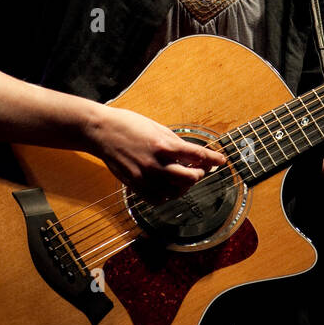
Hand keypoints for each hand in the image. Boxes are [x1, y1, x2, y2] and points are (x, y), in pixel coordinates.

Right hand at [84, 105, 227, 201]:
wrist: (101, 131)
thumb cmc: (129, 125)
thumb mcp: (157, 128)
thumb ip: (176, 143)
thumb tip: (194, 154)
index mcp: (164, 145)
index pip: (198, 156)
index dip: (214, 159)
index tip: (222, 161)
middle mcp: (157, 163)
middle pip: (191, 178)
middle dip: (199, 174)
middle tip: (199, 169)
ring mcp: (145, 177)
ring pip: (176, 191)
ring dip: (184, 185)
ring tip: (183, 177)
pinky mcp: (135, 185)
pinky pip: (159, 199)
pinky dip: (168, 195)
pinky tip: (169, 186)